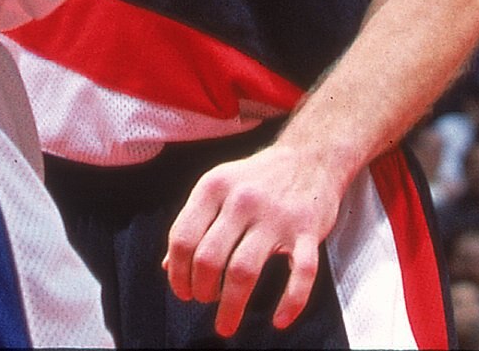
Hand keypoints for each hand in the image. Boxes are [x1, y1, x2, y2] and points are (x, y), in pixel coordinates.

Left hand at [164, 130, 350, 336]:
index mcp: (214, 187)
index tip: (183, 292)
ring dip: (231, 307)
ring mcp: (275, 215)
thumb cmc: (258, 179)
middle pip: (209, 258)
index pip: (183, 238)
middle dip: (202, 291)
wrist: (309, 155)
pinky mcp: (306, 230)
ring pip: (243, 271)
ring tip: (226, 324)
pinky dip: (290, 303)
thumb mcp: (218, 187)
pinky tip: (279, 320)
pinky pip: (300, 275)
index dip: (178, 274)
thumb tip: (169, 266)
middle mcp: (242, 199)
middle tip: (206, 301)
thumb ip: (193, 223)